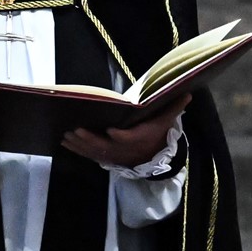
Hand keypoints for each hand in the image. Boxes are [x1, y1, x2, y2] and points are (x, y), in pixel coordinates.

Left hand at [62, 93, 188, 169]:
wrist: (152, 156)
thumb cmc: (156, 134)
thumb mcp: (166, 121)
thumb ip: (173, 108)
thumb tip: (188, 94)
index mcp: (138, 138)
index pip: (129, 138)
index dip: (120, 136)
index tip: (111, 131)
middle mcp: (123, 149)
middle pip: (105, 146)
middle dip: (89, 139)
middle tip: (76, 130)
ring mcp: (112, 154)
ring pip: (93, 151)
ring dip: (78, 144)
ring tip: (66, 135)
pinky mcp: (104, 156)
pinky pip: (88, 154)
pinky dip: (76, 149)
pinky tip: (64, 141)